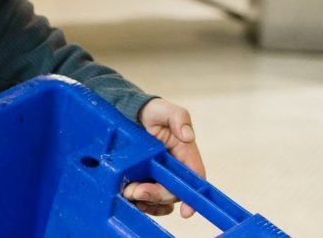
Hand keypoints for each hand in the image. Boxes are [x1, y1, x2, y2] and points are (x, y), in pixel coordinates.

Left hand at [123, 97, 204, 218]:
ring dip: (146, 201)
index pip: (194, 180)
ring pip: (159, 200)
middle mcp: (175, 169)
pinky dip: (141, 204)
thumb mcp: (165, 110)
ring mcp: (160, 177)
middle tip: (134, 191)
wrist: (129, 113)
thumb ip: (179, 118)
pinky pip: (148, 200)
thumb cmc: (152, 112)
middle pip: (173, 193)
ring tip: (127, 192)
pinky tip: (130, 199)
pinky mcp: (145, 180)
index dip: (192, 198)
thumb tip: (188, 136)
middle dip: (155, 195)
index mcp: (186, 154)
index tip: (186, 212)